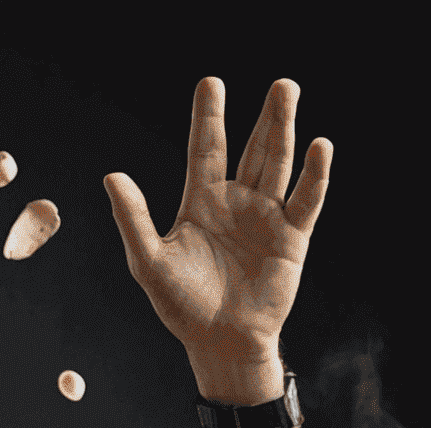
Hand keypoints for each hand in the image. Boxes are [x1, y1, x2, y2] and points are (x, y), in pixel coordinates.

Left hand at [103, 78, 331, 372]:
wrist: (220, 342)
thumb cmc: (181, 306)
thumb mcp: (149, 262)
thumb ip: (132, 219)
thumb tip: (111, 176)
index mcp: (201, 204)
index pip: (206, 150)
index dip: (209, 118)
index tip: (211, 82)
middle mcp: (236, 203)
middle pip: (253, 149)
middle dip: (267, 116)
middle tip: (280, 83)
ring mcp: (266, 216)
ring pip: (279, 163)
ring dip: (286, 129)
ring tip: (290, 92)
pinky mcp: (292, 236)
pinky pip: (306, 198)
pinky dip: (314, 173)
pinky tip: (319, 145)